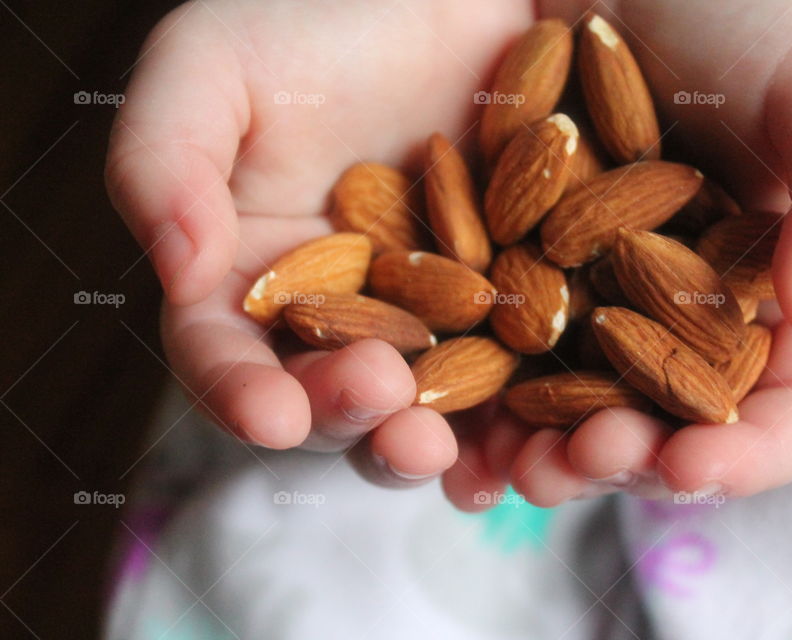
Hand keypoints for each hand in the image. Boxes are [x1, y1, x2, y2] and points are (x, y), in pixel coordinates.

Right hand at [105, 0, 535, 482]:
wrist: (443, 2)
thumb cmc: (318, 22)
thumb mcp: (213, 66)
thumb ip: (163, 157)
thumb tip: (175, 266)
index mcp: (254, 277)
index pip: (226, 356)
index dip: (238, 393)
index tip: (270, 415)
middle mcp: (338, 316)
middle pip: (328, 398)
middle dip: (347, 414)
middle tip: (378, 393)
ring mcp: (426, 322)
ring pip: (419, 409)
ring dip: (426, 441)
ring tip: (445, 442)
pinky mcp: (504, 312)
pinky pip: (508, 380)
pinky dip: (512, 422)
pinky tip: (524, 441)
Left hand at [444, 0, 791, 507]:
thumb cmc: (731, 10)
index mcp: (776, 292)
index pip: (789, 404)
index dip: (751, 452)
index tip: (695, 464)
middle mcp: (684, 318)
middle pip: (670, 429)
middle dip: (632, 462)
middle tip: (590, 460)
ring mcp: (594, 307)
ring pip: (576, 414)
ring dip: (547, 457)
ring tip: (516, 467)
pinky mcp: (513, 283)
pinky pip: (493, 363)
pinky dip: (476, 407)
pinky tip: (454, 427)